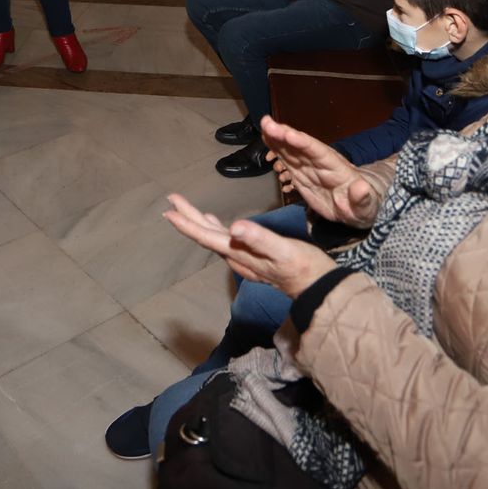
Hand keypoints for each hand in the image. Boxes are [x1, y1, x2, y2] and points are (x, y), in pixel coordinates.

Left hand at [163, 194, 337, 299]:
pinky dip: (218, 229)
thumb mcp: (284, 250)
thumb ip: (259, 239)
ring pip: (215, 238)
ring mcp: (245, 259)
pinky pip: (228, 241)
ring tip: (186, 209)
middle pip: (206, 235)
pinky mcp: (254, 258)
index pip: (207, 237)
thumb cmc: (304, 267)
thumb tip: (234, 226)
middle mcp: (238, 257)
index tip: (169, 209)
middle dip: (188, 217)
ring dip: (199, 223)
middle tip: (172, 199)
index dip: (187, 223)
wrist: (318, 289)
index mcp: (240, 253)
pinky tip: (218, 223)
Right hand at [261, 116, 381, 228]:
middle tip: (267, 123)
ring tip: (263, 125)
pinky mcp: (301, 173)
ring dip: (276, 137)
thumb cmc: (361, 207)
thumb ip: (362, 198)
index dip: (303, 142)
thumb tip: (361, 188)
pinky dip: (276, 148)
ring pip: (291, 149)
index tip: (288, 134)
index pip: (318, 152)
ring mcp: (310, 166)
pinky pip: (286, 158)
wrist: (355, 209)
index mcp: (336, 168)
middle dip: (285, 134)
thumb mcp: (365, 207)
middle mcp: (320, 162)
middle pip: (301, 146)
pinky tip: (265, 139)